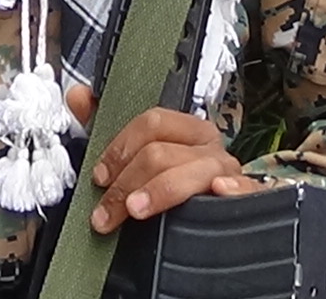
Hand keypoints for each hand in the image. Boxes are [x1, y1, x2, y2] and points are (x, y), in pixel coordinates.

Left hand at [65, 85, 266, 233]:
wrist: (208, 230)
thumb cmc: (166, 188)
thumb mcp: (133, 158)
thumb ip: (104, 127)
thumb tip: (78, 95)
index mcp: (186, 130)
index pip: (152, 122)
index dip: (120, 148)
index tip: (99, 177)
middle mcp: (208, 146)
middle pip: (163, 151)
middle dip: (127, 183)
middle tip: (106, 213)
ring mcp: (228, 171)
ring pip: (193, 171)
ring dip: (159, 192)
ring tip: (134, 211)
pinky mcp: (247, 197)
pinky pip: (246, 187)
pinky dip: (234, 188)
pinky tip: (219, 192)